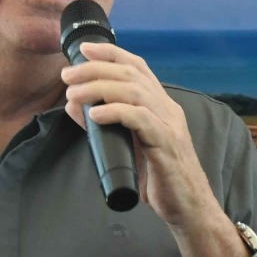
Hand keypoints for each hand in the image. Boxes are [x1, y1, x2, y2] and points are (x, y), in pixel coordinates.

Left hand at [59, 42, 222, 231]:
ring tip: (74, 94)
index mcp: (161, 106)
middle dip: (96, 69)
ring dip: (99, 88)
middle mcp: (167, 109)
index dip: (111, 53)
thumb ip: (106, 124)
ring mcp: (169, 125)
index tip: (84, 49)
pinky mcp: (166, 145)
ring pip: (135, 92)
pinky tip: (96, 115)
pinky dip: (116, 112)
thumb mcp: (129, 145)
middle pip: (131, 75)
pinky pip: (140, 120)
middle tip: (68, 75)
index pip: (137, 67)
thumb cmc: (160, 177)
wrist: (188, 207)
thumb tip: (75, 106)